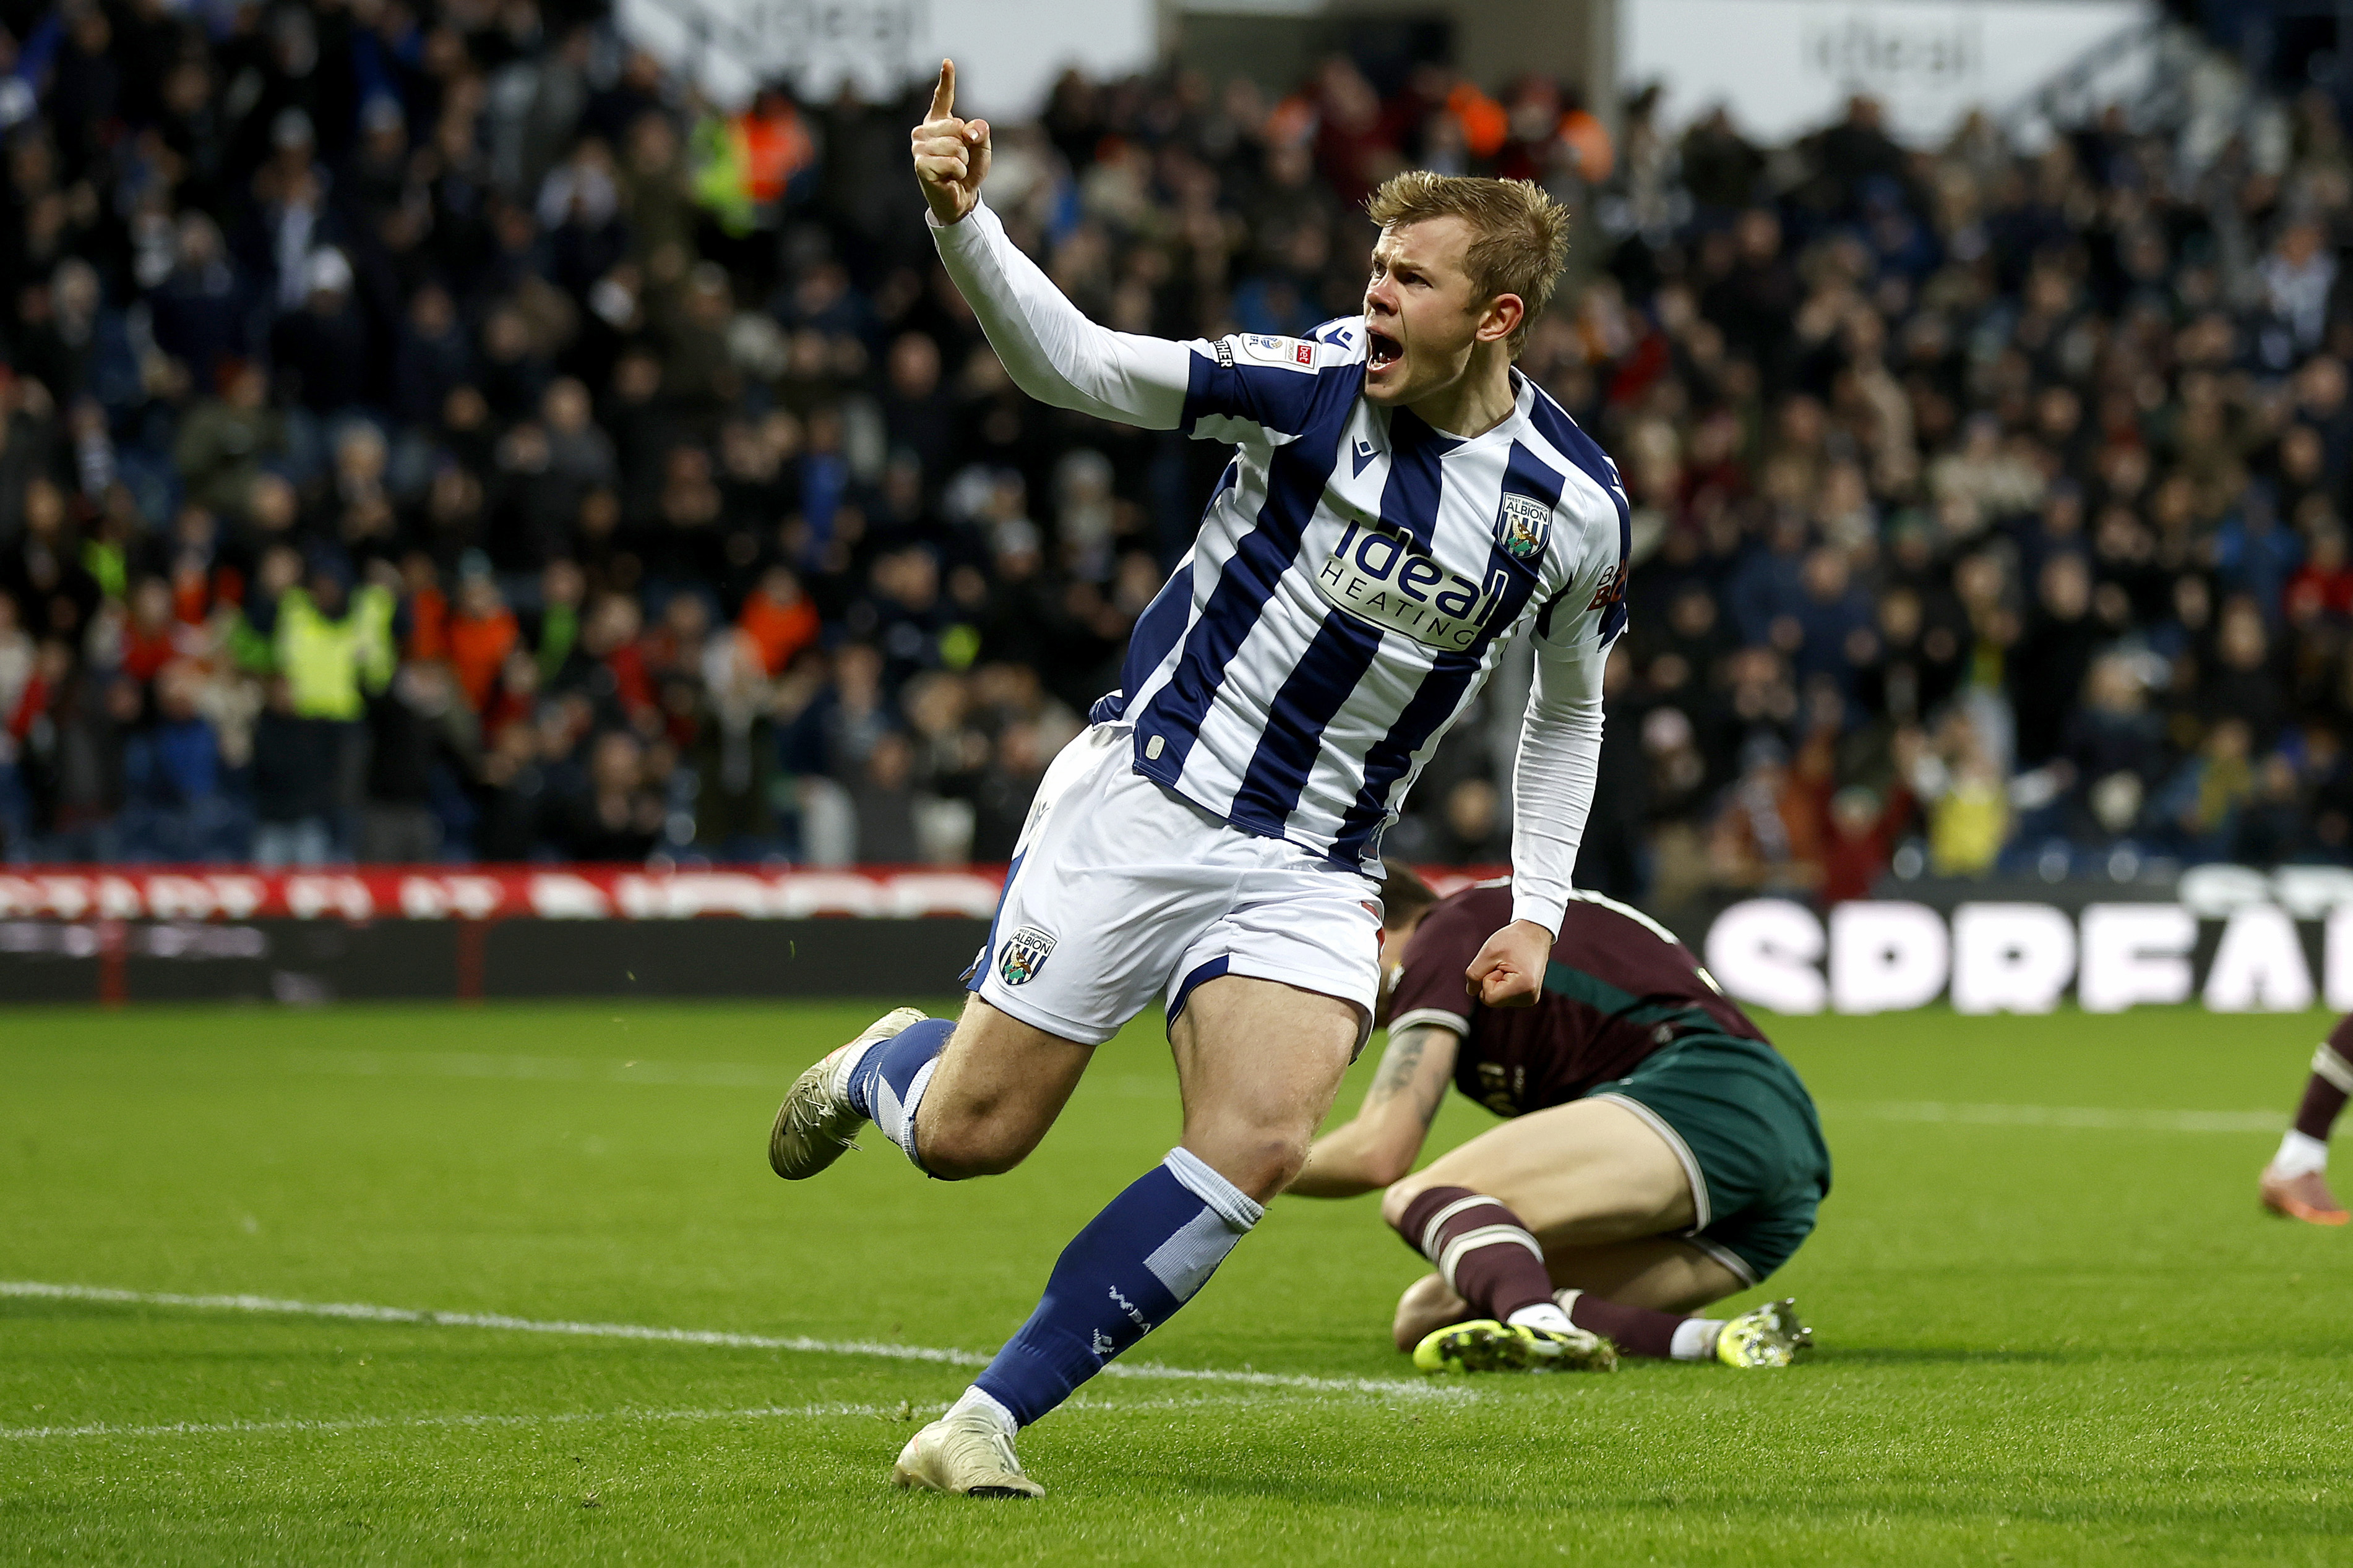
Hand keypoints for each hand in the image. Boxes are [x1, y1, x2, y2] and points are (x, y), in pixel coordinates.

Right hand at [910, 58, 989, 225]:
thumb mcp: (982, 147)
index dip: (946, 80)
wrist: (961, 199)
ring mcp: (919, 148)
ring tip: (954, 170)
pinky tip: (950, 179)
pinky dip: (958, 172)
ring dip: (963, 161)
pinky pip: (952, 162)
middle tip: (960, 160)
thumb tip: (968, 131)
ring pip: (955, 145)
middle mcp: (924, 132)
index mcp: (938, 123)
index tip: (948, 62)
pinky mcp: (920, 165)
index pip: (942, 98)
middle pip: (956, 126)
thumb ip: (980, 131)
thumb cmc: (968, 170)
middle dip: (967, 146)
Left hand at [1465, 920, 1552, 1008]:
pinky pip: (1504, 996)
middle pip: (1493, 1000)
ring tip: (1510, 965)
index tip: (1498, 965)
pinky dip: (1503, 984)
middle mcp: (1529, 997)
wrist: (1535, 933)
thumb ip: (1474, 974)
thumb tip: (1471, 991)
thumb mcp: (1488, 952)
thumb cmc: (1514, 939)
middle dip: (1492, 981)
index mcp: (1523, 987)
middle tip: (1504, 964)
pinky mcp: (1528, 997)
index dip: (1486, 980)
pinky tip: (1513, 970)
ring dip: (1498, 982)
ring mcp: (1530, 998)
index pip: (1488, 998)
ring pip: (1498, 999)